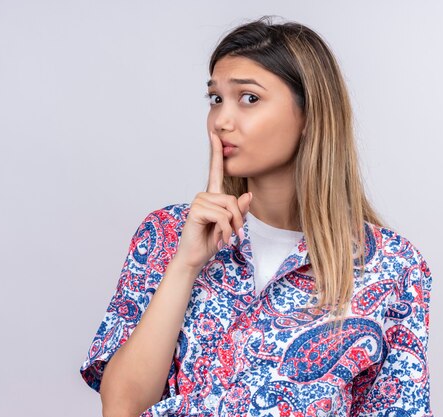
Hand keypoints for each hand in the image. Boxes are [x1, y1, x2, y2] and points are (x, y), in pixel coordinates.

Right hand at [174, 131, 252, 270]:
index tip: (214, 133)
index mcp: (213, 196)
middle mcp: (205, 195)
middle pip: (233, 199)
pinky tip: (219, 239)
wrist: (194, 257)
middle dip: (238, 219)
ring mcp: (199, 201)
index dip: (216, 151)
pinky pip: (222, 216)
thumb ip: (239, 211)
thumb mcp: (231, 226)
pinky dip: (225, 230)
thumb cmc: (211, 241)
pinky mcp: (196, 210)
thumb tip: (248, 195)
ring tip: (225, 238)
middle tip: (235, 235)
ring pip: (229, 208)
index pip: (215, 170)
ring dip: (232, 227)